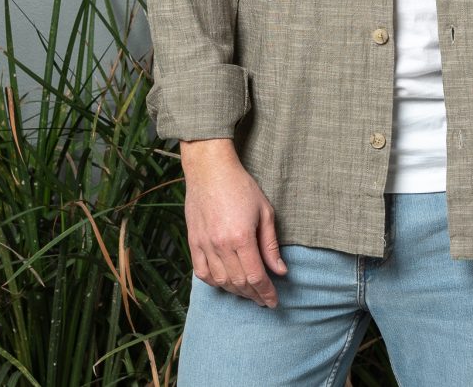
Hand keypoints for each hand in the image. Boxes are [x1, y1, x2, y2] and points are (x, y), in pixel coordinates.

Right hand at [181, 138, 287, 307]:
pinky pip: (202, 272)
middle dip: (254, 295)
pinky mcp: (193, 242)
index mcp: (241, 238)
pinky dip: (214, 282)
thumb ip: (271, 245)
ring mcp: (204, 245)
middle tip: (264, 300)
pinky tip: (225, 282)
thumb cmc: (241, 186)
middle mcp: (221, 245)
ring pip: (220, 282)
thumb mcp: (264, 211)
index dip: (266, 293)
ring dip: (236, 292)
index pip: (256, 277)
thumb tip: (280, 271)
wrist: (210, 170)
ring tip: (248, 292)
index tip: (274, 302)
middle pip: (239, 283)